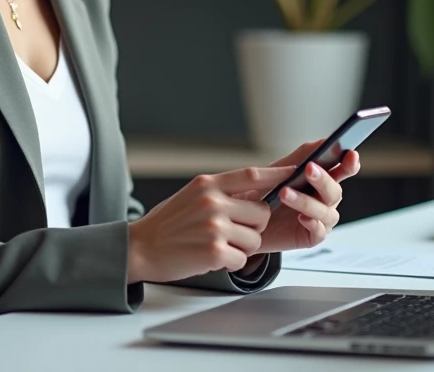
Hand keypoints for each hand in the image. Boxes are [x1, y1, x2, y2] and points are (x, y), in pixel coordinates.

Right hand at [126, 165, 296, 283]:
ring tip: (218, 245)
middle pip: (262, 212)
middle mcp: (212, 202)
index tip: (294, 171)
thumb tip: (253, 191)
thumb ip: (219, 192)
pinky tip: (212, 258)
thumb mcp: (191, 196)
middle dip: (255, 226)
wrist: (140, 248)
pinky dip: (231, 262)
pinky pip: (243, 258)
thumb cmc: (166, 224)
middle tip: (234, 232)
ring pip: (255, 238)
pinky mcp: (214, 251)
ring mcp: (214, 226)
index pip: (251, 175)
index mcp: (207, 184)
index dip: (276, 174)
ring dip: (242, 247)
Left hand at [236, 139, 361, 254]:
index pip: (343, 170)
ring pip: (327, 211)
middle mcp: (325, 199)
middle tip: (309, 169)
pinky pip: (319, 231)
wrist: (243, 218)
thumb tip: (323, 142)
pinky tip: (301, 217)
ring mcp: (320, 218)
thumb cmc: (264, 192)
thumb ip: (302, 156)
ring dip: (307, 201)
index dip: (350, 163)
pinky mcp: (310, 236)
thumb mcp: (279, 169)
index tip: (351, 155)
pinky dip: (312, 223)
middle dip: (323, 180)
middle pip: (335, 190)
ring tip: (285, 193)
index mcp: (321, 180)